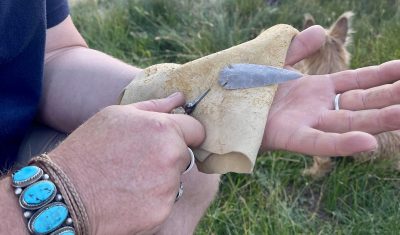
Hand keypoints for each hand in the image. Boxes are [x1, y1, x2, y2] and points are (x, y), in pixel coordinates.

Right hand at [49, 92, 204, 233]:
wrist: (64, 193)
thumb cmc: (89, 148)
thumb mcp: (116, 116)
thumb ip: (154, 106)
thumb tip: (180, 99)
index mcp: (163, 129)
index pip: (198, 130)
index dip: (187, 132)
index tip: (177, 137)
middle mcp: (171, 157)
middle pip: (184, 156)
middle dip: (169, 156)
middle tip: (139, 160)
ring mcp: (168, 187)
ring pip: (175, 180)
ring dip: (160, 179)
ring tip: (129, 178)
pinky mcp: (161, 212)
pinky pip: (165, 201)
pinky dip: (152, 200)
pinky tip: (128, 195)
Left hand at [262, 26, 399, 155]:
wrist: (225, 106)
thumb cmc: (249, 87)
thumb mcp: (275, 62)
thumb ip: (296, 49)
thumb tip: (318, 31)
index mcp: (317, 90)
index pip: (357, 82)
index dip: (382, 76)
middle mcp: (318, 109)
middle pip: (362, 105)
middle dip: (390, 101)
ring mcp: (307, 124)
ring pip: (349, 124)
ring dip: (378, 121)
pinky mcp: (291, 138)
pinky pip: (320, 142)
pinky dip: (342, 143)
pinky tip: (368, 142)